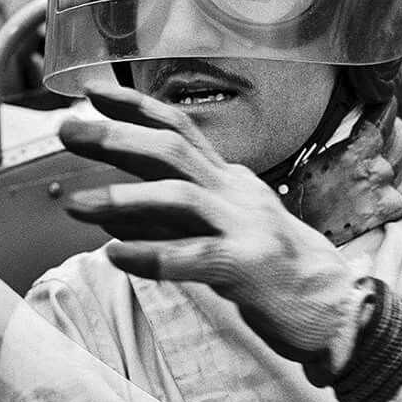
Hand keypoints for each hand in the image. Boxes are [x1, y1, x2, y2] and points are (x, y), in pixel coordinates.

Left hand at [60, 84, 371, 382]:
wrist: (334, 309)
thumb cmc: (272, 269)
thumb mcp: (218, 232)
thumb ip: (170, 222)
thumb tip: (115, 218)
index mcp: (228, 180)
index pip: (179, 129)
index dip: (134, 106)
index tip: (91, 91)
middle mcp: (235, 192)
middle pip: (172, 150)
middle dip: (117, 136)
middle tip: (67, 130)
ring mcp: (246, 225)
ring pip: (181, 198)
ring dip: (123, 200)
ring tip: (76, 206)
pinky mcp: (251, 265)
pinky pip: (196, 256)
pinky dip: (152, 254)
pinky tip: (115, 255)